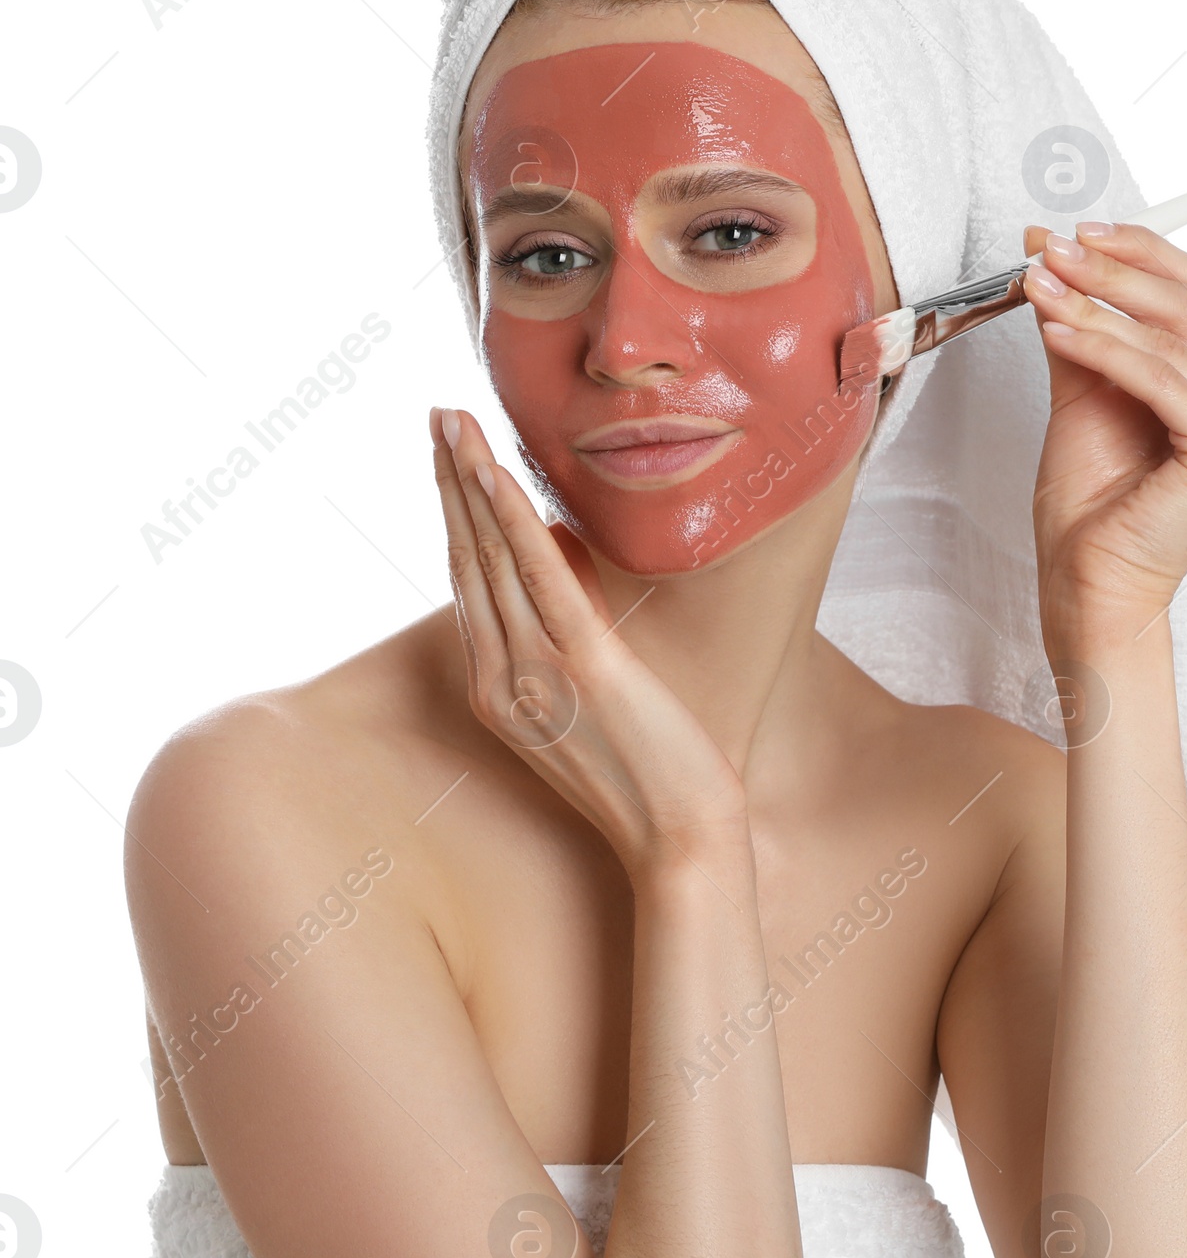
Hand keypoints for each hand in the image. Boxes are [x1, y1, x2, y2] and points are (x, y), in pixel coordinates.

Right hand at [430, 407, 750, 880]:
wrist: (680, 842)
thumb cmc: (647, 778)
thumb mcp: (584, 708)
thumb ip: (559, 646)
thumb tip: (564, 568)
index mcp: (498, 692)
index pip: (466, 583)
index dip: (453, 514)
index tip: (446, 457)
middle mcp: (501, 680)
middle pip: (465, 558)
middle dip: (448, 481)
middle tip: (436, 416)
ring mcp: (538, 673)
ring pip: (491, 557)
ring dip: (469, 480)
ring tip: (452, 421)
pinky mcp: (586, 664)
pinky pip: (541, 578)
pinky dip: (514, 520)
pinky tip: (497, 475)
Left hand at [1020, 223, 1186, 633]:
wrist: (1088, 585)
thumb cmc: (1090, 505)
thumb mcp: (1082, 393)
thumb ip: (1081, 328)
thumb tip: (1052, 256)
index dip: (1137, 253)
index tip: (1071, 231)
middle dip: (1111, 268)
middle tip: (1048, 247)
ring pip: (1170, 340)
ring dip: (1095, 304)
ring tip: (1037, 284)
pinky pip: (1161, 380)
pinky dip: (1105, 348)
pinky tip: (1056, 329)